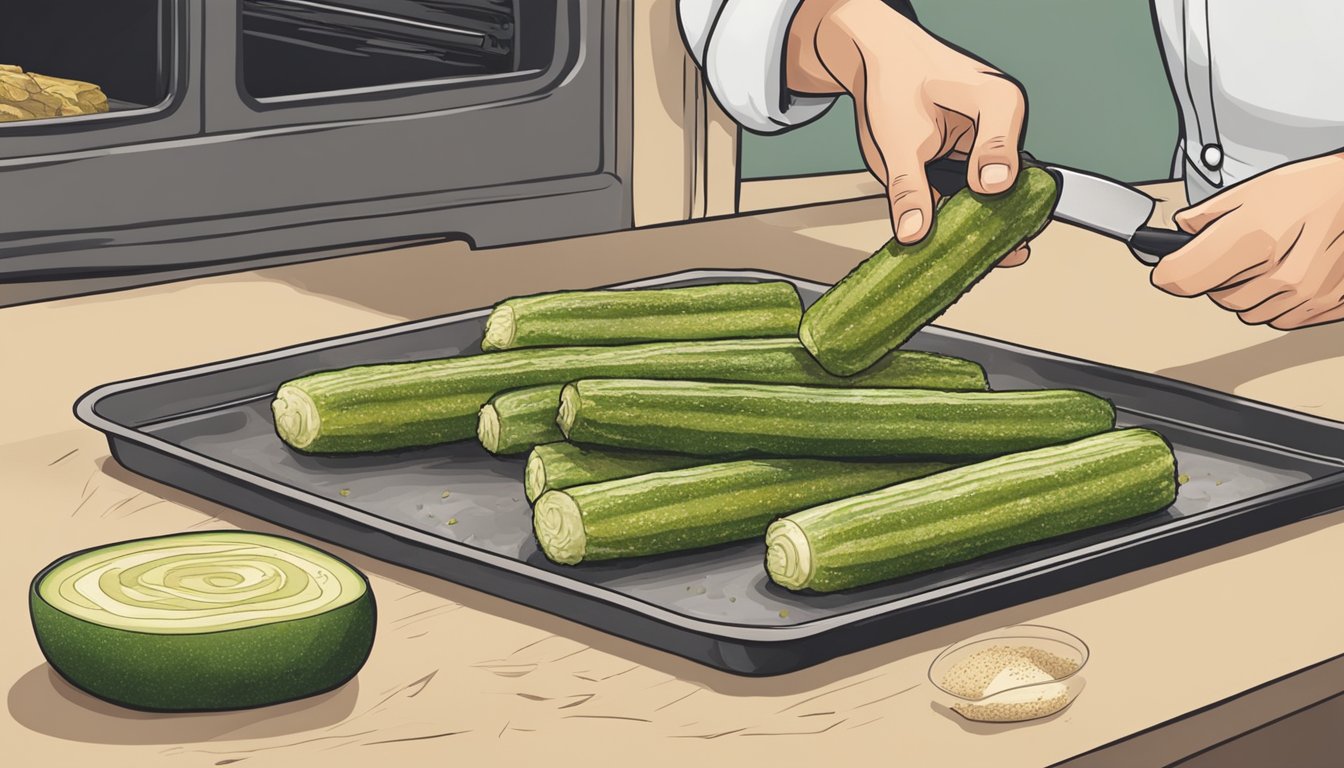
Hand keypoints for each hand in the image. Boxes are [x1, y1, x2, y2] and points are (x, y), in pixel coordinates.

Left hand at [787, 0, 1030, 264]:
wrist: (876, 65)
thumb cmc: (895, 80)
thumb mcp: (898, 136)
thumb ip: (909, 186)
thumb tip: (916, 233)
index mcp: (999, 108)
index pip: (1007, 161)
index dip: (994, 185)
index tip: (984, 190)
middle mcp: (997, 136)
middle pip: (1007, 191)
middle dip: (998, 228)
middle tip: (1001, 257)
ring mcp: (979, 156)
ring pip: (985, 206)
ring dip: (975, 236)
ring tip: (973, 267)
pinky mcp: (958, 172)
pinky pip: (961, 208)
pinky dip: (952, 232)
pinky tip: (950, 261)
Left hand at [1151, 154, 1343, 328]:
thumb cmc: (1317, 188)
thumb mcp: (1254, 189)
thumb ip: (1208, 215)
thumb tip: (1181, 231)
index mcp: (1254, 240)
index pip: (1184, 278)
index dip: (1170, 272)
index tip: (1167, 269)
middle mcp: (1279, 274)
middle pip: (1216, 297)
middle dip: (1219, 277)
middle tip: (1238, 253)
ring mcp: (1304, 294)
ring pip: (1248, 312)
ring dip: (1249, 292)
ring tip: (1271, 259)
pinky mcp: (1324, 306)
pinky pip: (1281, 319)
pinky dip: (1279, 302)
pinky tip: (1291, 273)